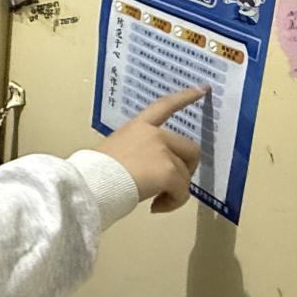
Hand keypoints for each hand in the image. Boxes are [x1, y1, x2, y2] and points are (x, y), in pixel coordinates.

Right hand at [99, 86, 205, 213]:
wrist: (93, 183)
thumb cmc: (95, 171)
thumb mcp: (115, 151)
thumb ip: (136, 152)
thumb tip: (147, 172)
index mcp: (138, 127)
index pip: (164, 106)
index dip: (185, 97)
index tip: (203, 88)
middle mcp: (154, 135)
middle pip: (189, 149)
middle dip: (186, 168)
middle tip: (172, 185)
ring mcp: (163, 152)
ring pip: (185, 175)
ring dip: (174, 190)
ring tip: (154, 200)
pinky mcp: (169, 172)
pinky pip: (182, 192)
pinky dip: (172, 202)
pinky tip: (155, 207)